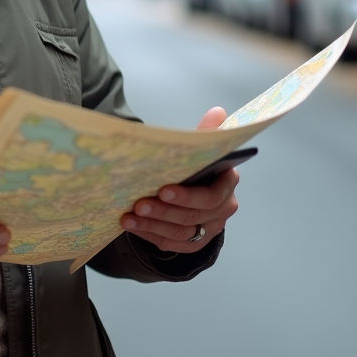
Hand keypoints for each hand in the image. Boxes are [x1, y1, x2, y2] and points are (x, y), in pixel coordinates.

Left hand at [120, 107, 239, 252]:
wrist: (197, 192)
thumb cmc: (199, 167)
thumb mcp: (203, 149)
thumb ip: (208, 134)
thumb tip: (217, 112)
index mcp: (227, 184)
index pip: (211, 196)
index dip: (188, 196)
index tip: (163, 189)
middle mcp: (223, 209)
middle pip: (193, 216)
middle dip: (163, 211)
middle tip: (138, 203)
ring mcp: (210, 228)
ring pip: (181, 232)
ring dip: (152, 224)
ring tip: (129, 216)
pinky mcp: (195, 243)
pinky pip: (172, 244)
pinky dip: (150, 235)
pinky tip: (133, 226)